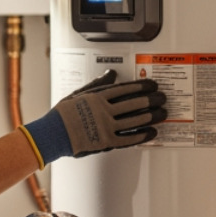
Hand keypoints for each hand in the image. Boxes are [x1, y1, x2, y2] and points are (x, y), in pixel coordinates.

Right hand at [21, 70, 165, 165]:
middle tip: (163, 98)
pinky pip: (129, 139)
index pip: (126, 89)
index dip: (142, 86)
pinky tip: (152, 132)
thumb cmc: (63, 113)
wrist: (53, 134)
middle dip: (152, 100)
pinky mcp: (106, 142)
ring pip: (136, 120)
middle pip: (135, 104)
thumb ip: (98, 84)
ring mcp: (106, 127)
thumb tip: (111, 74)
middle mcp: (105, 111)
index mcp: (98, 96)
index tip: (153, 85)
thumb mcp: (79, 93)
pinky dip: (142, 135)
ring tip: (163, 113)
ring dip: (152, 117)